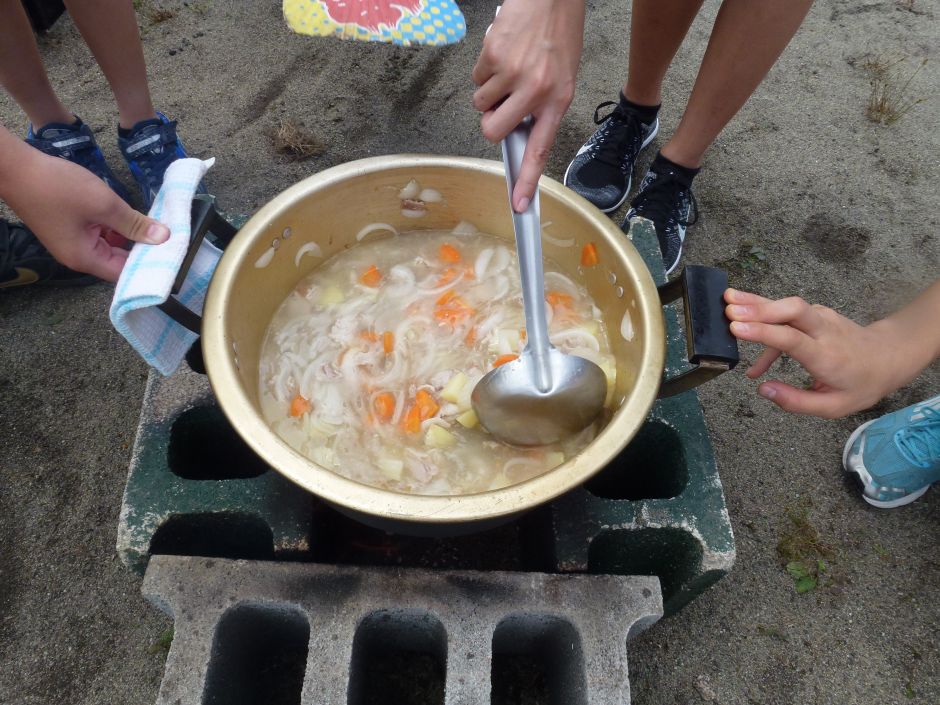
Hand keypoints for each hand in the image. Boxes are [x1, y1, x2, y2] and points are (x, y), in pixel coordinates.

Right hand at [0, 138, 167, 281]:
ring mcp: (74, 241)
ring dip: (132, 235)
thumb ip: (135, 223)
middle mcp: (79, 256)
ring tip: (160, 227)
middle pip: (120, 260)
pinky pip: (101, 232)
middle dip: (144, 249)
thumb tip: (163, 237)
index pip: (125, 273)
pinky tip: (136, 216)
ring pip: (112, 244)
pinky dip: (117, 225)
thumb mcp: (104, 204)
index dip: (149, 266)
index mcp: (85, 258)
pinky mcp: (72, 227)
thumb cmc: (57, 187)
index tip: (172, 256)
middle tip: (173, 240)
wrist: (16, 167)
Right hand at [471, 0, 585, 211]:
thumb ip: (542, 107)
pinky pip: (477, 78)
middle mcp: (535, 90)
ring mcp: (512, 74)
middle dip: (490, 122)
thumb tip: (516, 131)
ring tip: (509, 68)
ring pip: (481, 104)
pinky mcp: (493, 56)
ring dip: (489, 91)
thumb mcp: (562, 76)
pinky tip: (504, 52)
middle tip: (501, 105)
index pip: (539, 149)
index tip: (519, 205)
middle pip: (493, 131)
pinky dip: (485, 69)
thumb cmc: (558, 35)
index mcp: (557, 100)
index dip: (527, 180)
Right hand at [724, 288, 916, 417]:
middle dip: (759, 308)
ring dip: (757, 302)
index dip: (763, 332)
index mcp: (826, 356)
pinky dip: (764, 314)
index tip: (736, 328)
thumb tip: (762, 389)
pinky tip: (744, 329)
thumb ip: (796, 402)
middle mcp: (823, 330)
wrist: (889, 356)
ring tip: (727, 298)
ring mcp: (821, 317)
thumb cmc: (861, 384)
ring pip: (787, 304)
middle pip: (791, 310)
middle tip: (729, 310)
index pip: (792, 339)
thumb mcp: (833, 407)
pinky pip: (787, 311)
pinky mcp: (815, 313)